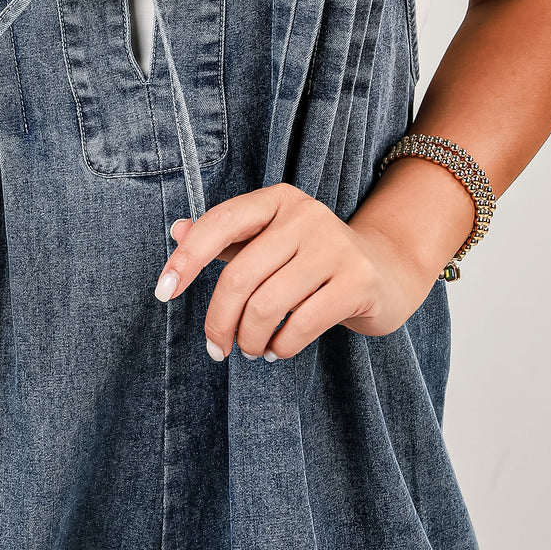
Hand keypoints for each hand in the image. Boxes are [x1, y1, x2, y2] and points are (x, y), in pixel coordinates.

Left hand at [153, 182, 437, 360]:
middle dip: (219, 321)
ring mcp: (335, 246)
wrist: (388, 270)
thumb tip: (176, 231)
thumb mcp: (270, 242)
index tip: (162, 293)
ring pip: (267, 306)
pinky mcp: (358, 281)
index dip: (186, 260)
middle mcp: (306, 215)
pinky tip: (279, 349)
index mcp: (278, 200)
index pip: (220, 224)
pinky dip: (281, 347)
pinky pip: (300, 325)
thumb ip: (226, 239)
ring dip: (250, 339)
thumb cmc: (314, 259)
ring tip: (252, 348)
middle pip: (240, 276)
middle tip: (217, 347)